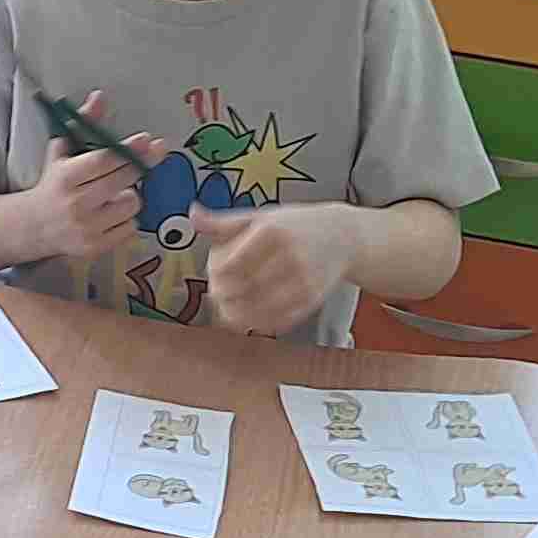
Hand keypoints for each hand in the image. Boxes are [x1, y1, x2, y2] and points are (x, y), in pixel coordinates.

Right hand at [13, 89, 155, 257]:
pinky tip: (112, 213)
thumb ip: (83, 123)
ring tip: (116, 192)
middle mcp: (75, 204)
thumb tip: (100, 97)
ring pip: (132, 204)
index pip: (105, 160)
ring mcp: (86, 229)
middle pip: (123, 181)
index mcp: (65, 177)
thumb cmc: (52, 184)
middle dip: (139, 166)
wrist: (31, 227)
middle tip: (146, 158)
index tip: (147, 140)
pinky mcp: (94, 248)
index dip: (130, 149)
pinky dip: (127, 218)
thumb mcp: (61, 151)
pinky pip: (131, 228)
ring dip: (130, 194)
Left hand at [188, 204, 341, 338]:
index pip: (229, 265)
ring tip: (228, 306)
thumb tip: (193, 214)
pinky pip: (276, 321)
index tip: (212, 274)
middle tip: (216, 293)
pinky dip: (257, 322)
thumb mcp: (260, 217)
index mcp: (272, 232)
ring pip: (256, 310)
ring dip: (235, 314)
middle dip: (222, 296)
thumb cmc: (295, 226)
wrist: (343, 238)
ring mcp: (302, 281)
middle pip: (240, 289)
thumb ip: (224, 222)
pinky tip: (250, 314)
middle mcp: (289, 256)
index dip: (214, 275)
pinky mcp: (311, 301)